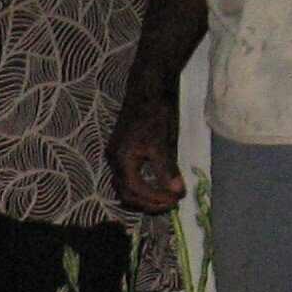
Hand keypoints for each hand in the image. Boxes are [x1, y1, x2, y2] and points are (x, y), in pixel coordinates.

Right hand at [107, 88, 183, 213]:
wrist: (148, 88)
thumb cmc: (156, 111)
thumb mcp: (164, 142)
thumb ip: (167, 169)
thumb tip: (177, 192)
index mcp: (122, 159)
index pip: (136, 190)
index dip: (155, 199)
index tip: (175, 200)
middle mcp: (114, 160)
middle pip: (126, 194)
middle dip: (148, 202)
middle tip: (170, 203)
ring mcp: (115, 156)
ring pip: (124, 187)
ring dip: (143, 197)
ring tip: (164, 197)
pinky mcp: (120, 151)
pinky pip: (126, 177)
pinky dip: (140, 186)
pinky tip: (155, 184)